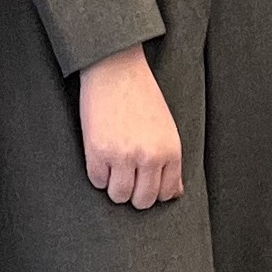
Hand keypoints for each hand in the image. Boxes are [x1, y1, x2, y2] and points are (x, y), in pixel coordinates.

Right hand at [78, 44, 184, 208]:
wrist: (117, 70)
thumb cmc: (143, 96)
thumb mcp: (166, 127)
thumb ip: (170, 161)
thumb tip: (174, 193)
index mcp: (170, 149)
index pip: (167, 192)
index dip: (156, 193)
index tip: (147, 185)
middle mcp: (149, 156)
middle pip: (143, 201)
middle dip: (135, 194)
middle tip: (129, 178)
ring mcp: (123, 156)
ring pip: (119, 196)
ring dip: (116, 187)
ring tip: (115, 168)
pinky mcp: (97, 152)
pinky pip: (98, 182)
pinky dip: (99, 175)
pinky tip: (102, 157)